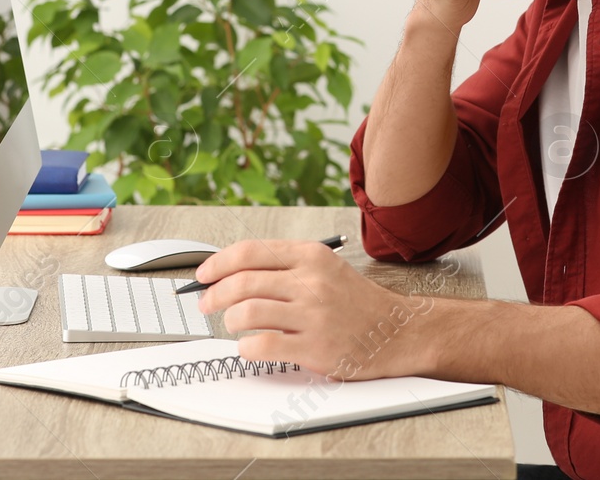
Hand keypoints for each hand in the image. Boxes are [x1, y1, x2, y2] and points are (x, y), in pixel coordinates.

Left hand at [194, 239, 434, 380]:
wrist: (396, 331)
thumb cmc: (355, 301)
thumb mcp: (325, 268)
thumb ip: (284, 266)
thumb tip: (232, 272)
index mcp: (311, 256)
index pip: (250, 252)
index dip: (218, 263)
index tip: (203, 275)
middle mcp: (311, 281)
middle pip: (243, 282)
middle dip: (213, 294)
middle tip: (206, 304)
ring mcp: (313, 315)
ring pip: (247, 312)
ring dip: (230, 321)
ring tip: (233, 325)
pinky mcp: (314, 347)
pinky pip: (263, 345)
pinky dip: (247, 348)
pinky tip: (250, 347)